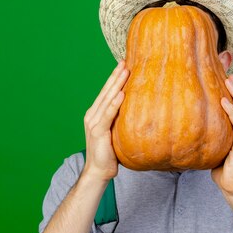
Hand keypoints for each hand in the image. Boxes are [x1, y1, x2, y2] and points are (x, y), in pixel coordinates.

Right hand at [81, 60, 128, 182]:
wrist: (99, 171)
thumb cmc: (110, 154)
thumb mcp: (116, 133)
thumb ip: (121, 120)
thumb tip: (140, 111)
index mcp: (96, 114)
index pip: (106, 92)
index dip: (114, 78)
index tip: (124, 64)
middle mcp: (92, 115)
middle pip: (106, 91)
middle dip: (116, 76)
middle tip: (125, 61)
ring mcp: (94, 123)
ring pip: (107, 99)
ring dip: (116, 84)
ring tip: (125, 71)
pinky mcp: (98, 132)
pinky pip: (108, 115)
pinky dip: (114, 104)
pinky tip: (121, 94)